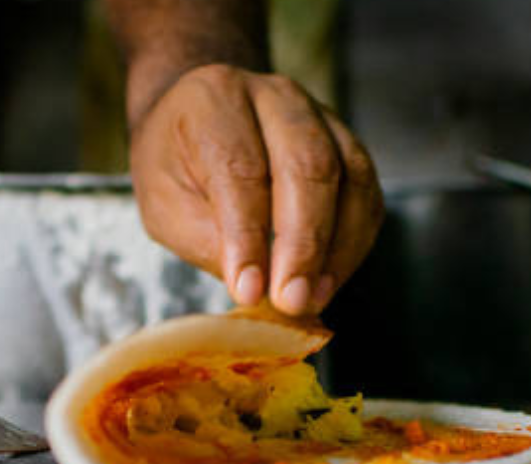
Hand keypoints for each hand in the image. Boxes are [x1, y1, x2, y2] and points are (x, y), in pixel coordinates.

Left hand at [128, 64, 383, 315]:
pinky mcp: (348, 144)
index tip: (249, 291)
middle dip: (303, 244)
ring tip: (312, 297)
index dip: (248, 236)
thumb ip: (204, 239)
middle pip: (307, 166)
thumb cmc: (176, 165)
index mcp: (215, 99)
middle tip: (292, 300)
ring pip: (350, 177)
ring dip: (336, 248)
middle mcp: (275, 96)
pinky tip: (328, 279)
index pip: (241, 168)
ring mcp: (321, 115)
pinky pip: (367, 194)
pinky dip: (353, 244)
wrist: (200, 121)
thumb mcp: (163, 204)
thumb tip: (256, 287)